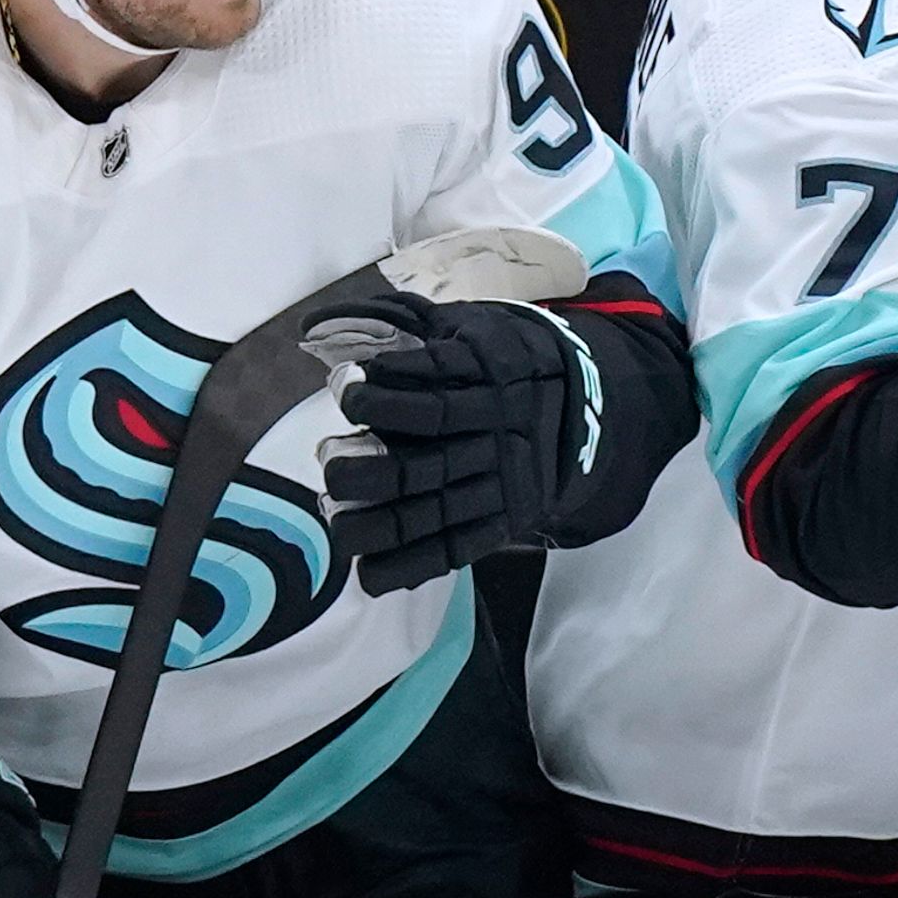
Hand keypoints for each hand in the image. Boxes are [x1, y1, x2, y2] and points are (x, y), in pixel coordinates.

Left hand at [318, 292, 600, 592]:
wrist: (581, 405)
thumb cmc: (495, 359)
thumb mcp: (460, 324)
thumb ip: (394, 321)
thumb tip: (315, 326)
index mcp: (487, 379)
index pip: (432, 386)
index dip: (384, 390)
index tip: (345, 385)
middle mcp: (496, 433)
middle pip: (429, 459)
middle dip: (370, 466)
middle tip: (328, 458)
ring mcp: (501, 482)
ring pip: (436, 510)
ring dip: (379, 523)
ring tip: (334, 520)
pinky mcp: (504, 518)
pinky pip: (458, 548)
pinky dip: (411, 566)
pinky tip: (369, 576)